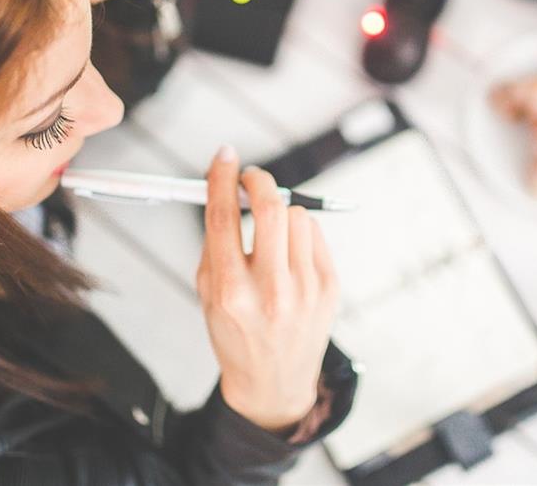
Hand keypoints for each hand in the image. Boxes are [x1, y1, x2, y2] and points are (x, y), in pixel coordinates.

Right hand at [196, 146, 339, 432]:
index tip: (224, 155)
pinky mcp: (329, 287)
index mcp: (230, 291)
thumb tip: (224, 187)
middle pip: (269, 208)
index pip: (224, 217)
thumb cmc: (236, 333)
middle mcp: (270, 290)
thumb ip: (214, 242)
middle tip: (250, 177)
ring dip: (280, 212)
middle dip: (258, 180)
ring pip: (296, 215)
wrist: (273, 382)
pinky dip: (299, 233)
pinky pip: (314, 234)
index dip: (222, 178)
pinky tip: (288, 254)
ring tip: (270, 234)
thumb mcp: (207, 294)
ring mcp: (305, 289)